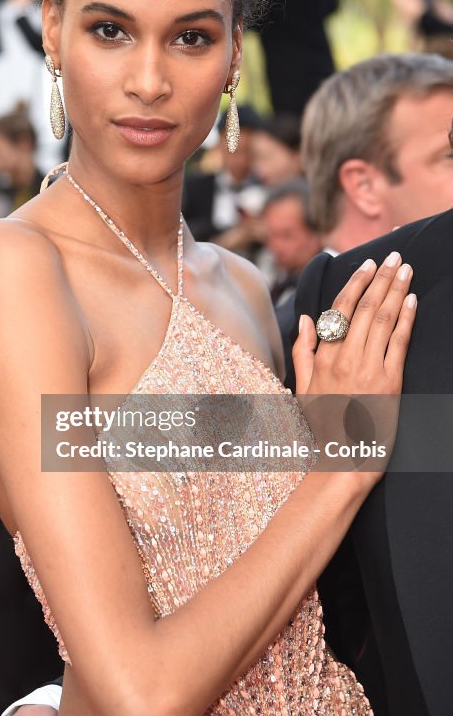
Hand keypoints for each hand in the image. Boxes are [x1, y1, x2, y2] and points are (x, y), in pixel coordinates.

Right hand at [293, 252, 416, 483]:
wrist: (342, 459)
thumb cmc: (321, 427)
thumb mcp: (302, 387)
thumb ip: (303, 350)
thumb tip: (306, 317)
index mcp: (323, 357)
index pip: (340, 309)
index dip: (356, 283)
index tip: (367, 264)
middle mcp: (345, 358)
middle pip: (366, 307)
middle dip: (381, 278)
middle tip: (393, 256)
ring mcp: (368, 368)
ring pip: (384, 319)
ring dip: (396, 290)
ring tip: (405, 270)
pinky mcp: (390, 382)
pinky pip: (400, 342)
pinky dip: (408, 318)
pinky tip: (413, 301)